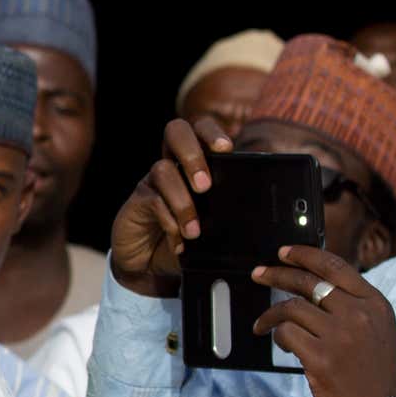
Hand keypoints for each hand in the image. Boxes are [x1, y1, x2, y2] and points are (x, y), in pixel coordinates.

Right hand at [109, 118, 233, 296]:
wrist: (153, 266)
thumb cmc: (190, 241)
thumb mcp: (215, 227)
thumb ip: (229, 212)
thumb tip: (258, 211)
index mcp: (198, 163)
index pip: (202, 130)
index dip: (211, 132)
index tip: (226, 149)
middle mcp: (174, 164)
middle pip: (176, 131)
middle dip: (192, 155)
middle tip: (205, 186)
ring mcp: (153, 180)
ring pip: (164, 169)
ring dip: (183, 202)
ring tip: (194, 231)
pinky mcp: (137, 199)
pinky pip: (152, 199)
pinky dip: (169, 221)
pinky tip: (179, 242)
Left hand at [252, 245, 395, 396]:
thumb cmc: (376, 378)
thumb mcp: (377, 332)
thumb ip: (352, 307)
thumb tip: (312, 286)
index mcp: (376, 305)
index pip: (336, 266)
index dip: (305, 255)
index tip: (284, 252)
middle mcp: (360, 315)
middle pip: (309, 282)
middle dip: (277, 274)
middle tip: (258, 274)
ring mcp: (341, 336)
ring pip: (291, 307)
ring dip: (271, 314)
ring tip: (263, 324)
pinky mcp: (321, 358)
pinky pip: (286, 333)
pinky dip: (277, 336)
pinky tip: (281, 345)